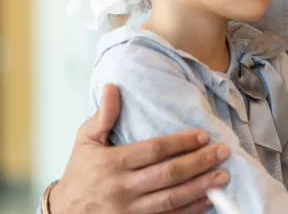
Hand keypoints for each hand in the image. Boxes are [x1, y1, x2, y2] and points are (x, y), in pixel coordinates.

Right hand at [48, 84, 231, 213]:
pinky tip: (208, 199)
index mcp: (112, 163)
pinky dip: (191, 210)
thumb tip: (113, 86)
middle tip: (223, 152)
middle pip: (168, 174)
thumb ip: (103, 116)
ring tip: (223, 176)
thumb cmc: (80, 172)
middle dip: (199, 163)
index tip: (203, 135)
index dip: (181, 143)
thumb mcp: (85, 141)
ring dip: (201, 187)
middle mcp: (122, 188)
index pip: (153, 150)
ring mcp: (130, 210)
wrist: (65, 212)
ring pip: (172, 199)